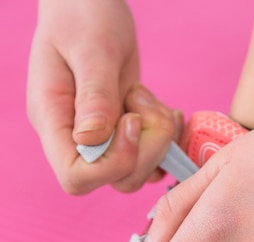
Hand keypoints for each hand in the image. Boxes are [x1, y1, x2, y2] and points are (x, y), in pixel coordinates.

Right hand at [27, 0, 176, 193]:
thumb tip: (92, 139)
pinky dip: (167, 139)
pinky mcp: (125, 132)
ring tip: (149, 100)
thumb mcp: (92, 49)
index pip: (76, 176)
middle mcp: (75, 136)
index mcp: (54, 120)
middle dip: (146, 149)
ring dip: (158, 140)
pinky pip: (152, 156)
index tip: (131, 120)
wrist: (89, 5)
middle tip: (146, 105)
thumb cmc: (84, 17)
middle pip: (115, 179)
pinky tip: (165, 110)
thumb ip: (94, 94)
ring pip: (138, 171)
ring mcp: (101, 137)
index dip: (112, 163)